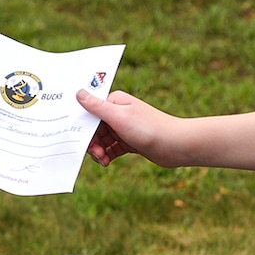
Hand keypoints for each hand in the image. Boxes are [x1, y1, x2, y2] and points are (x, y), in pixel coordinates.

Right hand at [75, 88, 190, 167]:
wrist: (175, 145)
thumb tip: (78, 92)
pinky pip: (112, 148)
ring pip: (102, 140)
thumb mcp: (118, 117)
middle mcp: (118, 113)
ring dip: (99, 151)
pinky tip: (107, 162)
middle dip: (92, 143)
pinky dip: (107, 155)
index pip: (90, 113)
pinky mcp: (129, 141)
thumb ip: (96, 106)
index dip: (84, 128)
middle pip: (95, 129)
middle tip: (96, 155)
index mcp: (114, 103)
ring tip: (102, 161)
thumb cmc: (149, 128)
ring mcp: (124, 128)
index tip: (82, 142)